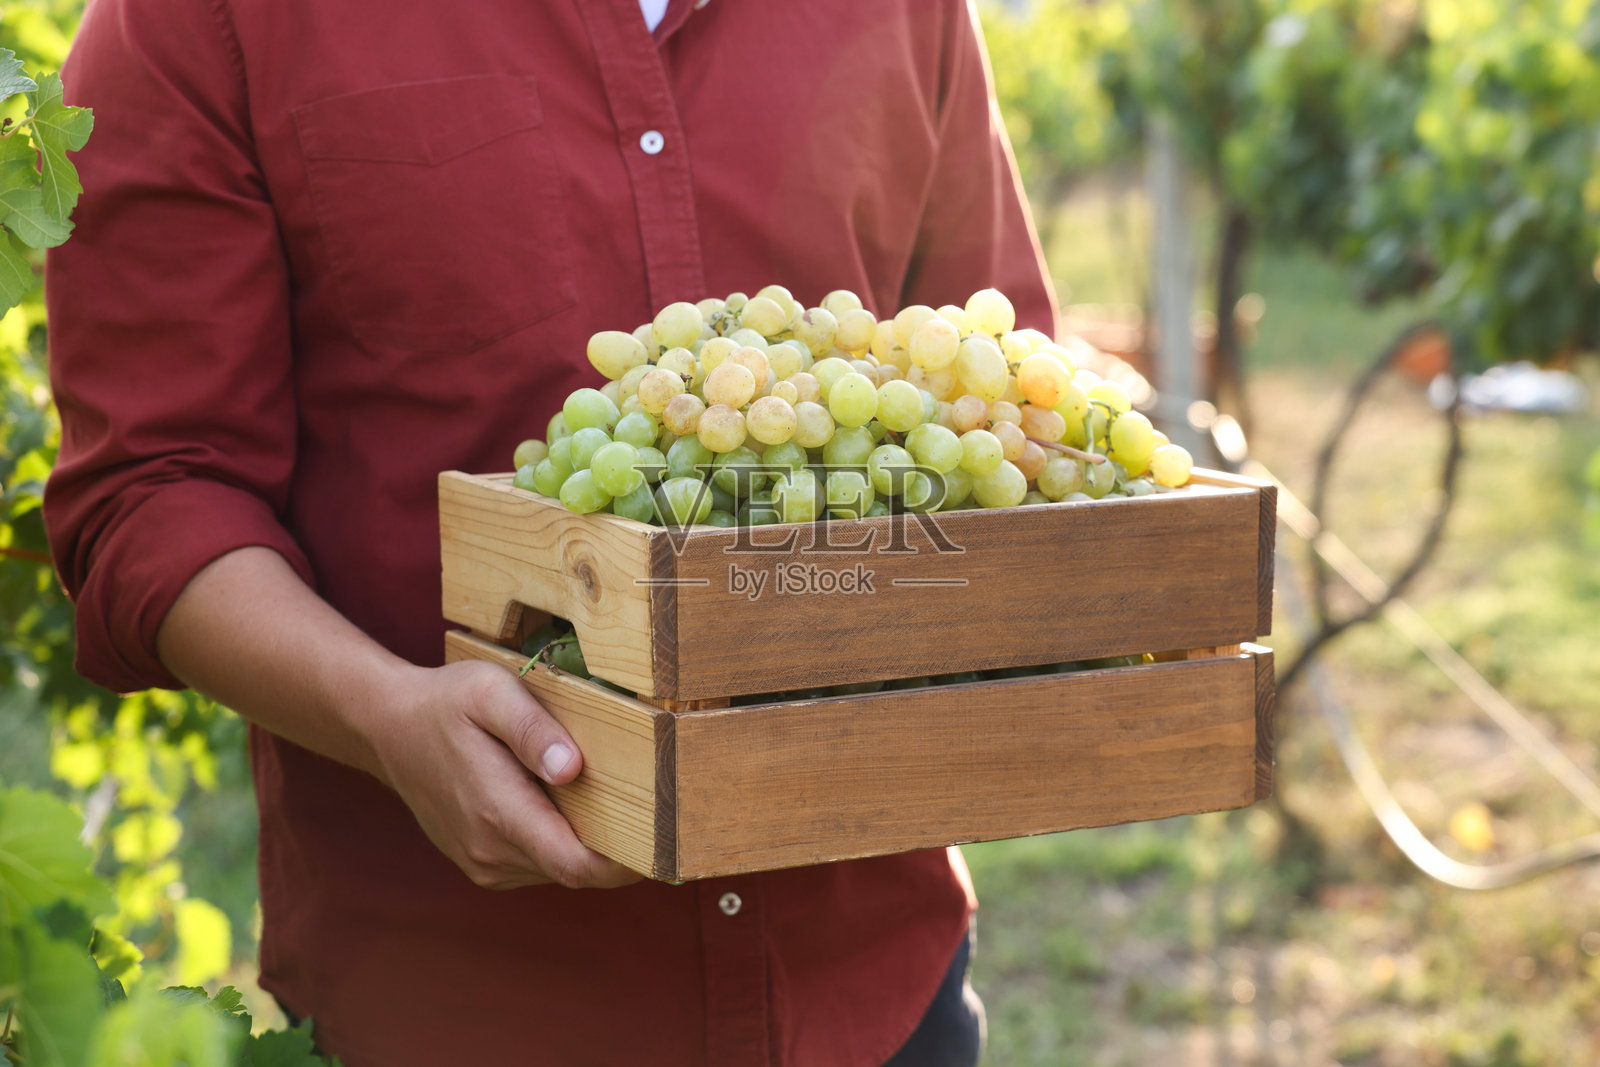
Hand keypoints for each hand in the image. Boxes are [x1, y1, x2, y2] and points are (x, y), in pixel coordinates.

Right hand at [372, 658, 641, 889]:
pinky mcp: (482, 862)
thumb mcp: (491, 693)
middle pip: (577, 869)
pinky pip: (538, 863)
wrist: (387, 727)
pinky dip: (559, 839)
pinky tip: (561, 800)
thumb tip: (572, 768)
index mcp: (500, 814)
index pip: (579, 866)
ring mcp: (484, 863)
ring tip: (600, 793)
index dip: (628, 861)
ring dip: (585, 841)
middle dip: (617, 845)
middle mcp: (491, 851)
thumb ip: (533, 730)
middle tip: (649, 803)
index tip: (663, 835)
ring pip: (559, 868)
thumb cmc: (445, 703)